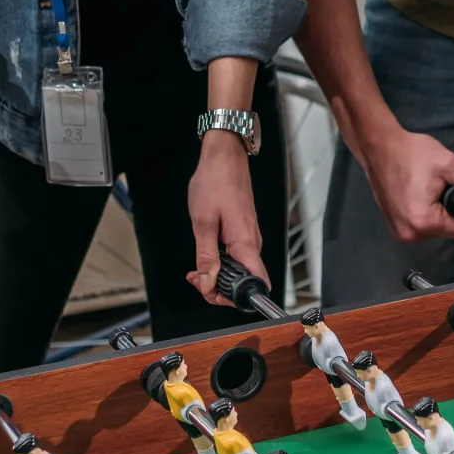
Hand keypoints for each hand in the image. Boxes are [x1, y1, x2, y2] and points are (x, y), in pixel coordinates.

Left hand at [186, 132, 254, 304]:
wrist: (224, 156)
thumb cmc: (215, 182)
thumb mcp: (203, 223)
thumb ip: (207, 257)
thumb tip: (208, 283)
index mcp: (245, 243)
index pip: (257, 284)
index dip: (236, 297)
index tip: (213, 293)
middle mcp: (252, 242)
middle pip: (245, 280)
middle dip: (219, 287)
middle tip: (196, 279)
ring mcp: (249, 236)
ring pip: (239, 268)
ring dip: (218, 274)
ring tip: (196, 269)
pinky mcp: (243, 230)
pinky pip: (237, 254)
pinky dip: (221, 260)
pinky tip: (206, 254)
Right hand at [360, 124, 453, 244]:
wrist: (380, 147)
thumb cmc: (411, 153)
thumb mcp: (450, 164)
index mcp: (425, 222)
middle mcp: (412, 234)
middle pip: (452, 231)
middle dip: (452, 210)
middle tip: (438, 186)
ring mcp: (402, 233)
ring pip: (439, 229)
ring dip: (439, 211)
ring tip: (426, 188)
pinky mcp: (396, 229)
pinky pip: (424, 226)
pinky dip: (427, 212)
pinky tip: (417, 194)